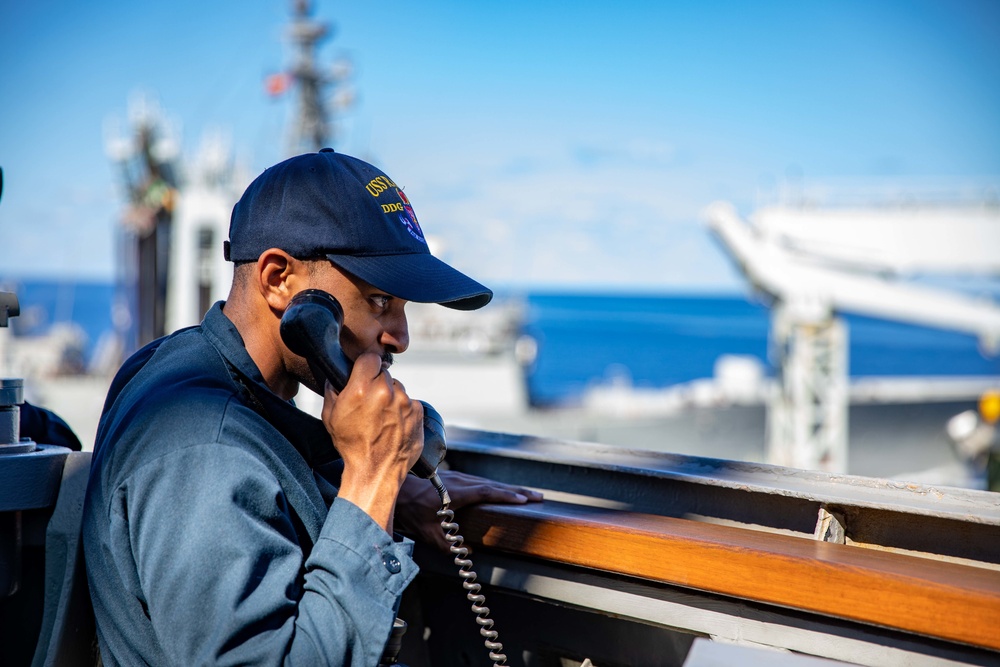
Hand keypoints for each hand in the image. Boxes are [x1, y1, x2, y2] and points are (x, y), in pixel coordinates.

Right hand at [323, 352, 423, 531]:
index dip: (365, 366)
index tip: (364, 375)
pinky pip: (409, 402)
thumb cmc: (351, 446)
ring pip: (398, 388)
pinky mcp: (418, 412)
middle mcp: (386, 391)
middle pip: (384, 373)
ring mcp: (405, 402)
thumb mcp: (330, 416)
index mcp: (362, 389)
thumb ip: (333, 390)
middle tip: (370, 402)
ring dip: (391, 397)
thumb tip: (335, 376)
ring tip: (382, 418)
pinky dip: (403, 410)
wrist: (375, 472)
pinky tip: (394, 425)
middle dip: (377, 383)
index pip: (370, 358)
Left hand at [395, 470, 542, 550]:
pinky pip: (482, 482)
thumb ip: (449, 544)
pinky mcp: (456, 478)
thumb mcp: (429, 533)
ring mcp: (459, 478)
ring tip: (527, 495)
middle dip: (517, 491)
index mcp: (458, 492)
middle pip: (495, 485)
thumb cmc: (411, 511)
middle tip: (538, 497)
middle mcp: (461, 481)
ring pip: (489, 482)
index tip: (524, 500)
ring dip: (509, 488)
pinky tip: (503, 492)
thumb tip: (469, 552)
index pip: (488, 492)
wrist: (396, 491)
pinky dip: (496, 487)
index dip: (507, 496)